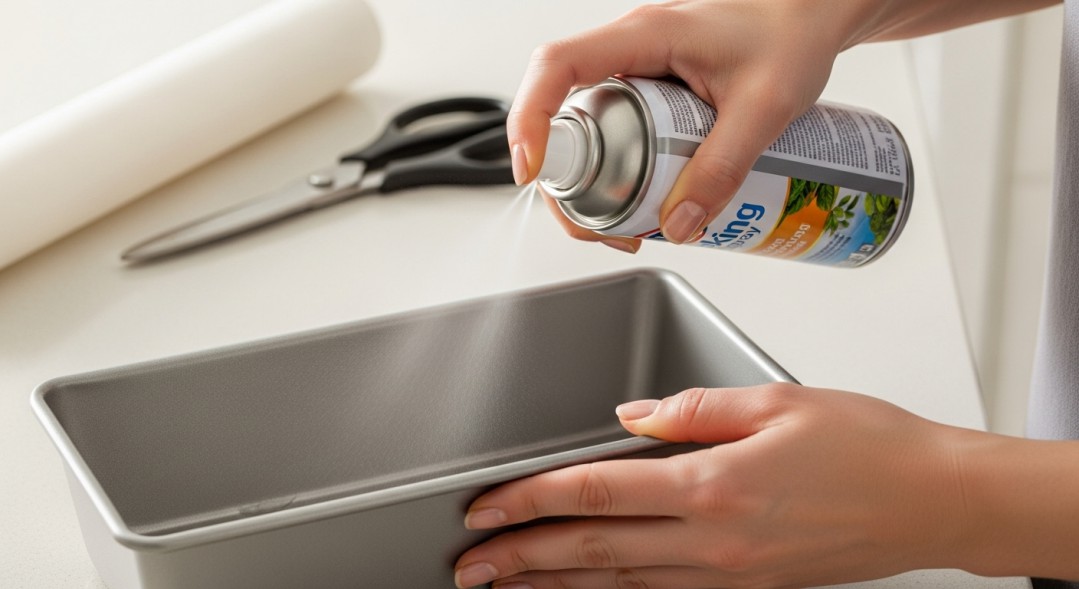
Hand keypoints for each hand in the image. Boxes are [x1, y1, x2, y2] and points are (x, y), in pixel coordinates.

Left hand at [454, 384, 974, 587]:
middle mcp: (713, 539)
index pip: (595, 491)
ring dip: (557, 582)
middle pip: (593, 547)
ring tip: (509, 586)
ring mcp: (730, 573)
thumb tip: (629, 417)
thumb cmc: (869, 445)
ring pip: (620, 581)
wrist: (934, 502)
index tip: (487, 508)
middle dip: (522, 556)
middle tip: (471, 564)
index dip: (530, 500)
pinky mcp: (749, 586)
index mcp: (712, 483)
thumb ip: (689, 409)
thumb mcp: (775, 401)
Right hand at [510, 0, 878, 248]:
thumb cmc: (791, 36)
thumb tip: (680, 222)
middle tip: (598, 226)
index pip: (557, 67)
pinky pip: (615, 129)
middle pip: (562, 111)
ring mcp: (637, 69)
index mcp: (645, 35)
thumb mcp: (765, 108)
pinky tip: (646, 198)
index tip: (534, 170)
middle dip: (566, 178)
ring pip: (586, 127)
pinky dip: (618, 168)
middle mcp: (629, 49)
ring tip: (628, 223)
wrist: (812, 18)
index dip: (531, 118)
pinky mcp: (650, 89)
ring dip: (593, 180)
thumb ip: (724, 167)